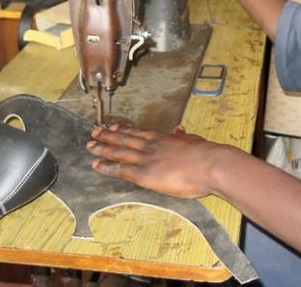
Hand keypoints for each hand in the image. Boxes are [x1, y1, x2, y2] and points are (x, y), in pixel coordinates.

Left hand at [86, 124, 221, 198]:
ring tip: (90, 146)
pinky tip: (97, 165)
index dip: (123, 130)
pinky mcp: (144, 174)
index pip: (138, 133)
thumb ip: (183, 137)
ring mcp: (146, 159)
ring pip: (118, 152)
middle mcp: (151, 146)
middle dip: (107, 136)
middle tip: (94, 132)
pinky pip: (121, 170)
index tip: (113, 127)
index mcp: (163, 138)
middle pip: (124, 139)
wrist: (209, 165)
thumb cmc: (206, 155)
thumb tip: (179, 130)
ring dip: (102, 148)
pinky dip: (108, 167)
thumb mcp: (193, 141)